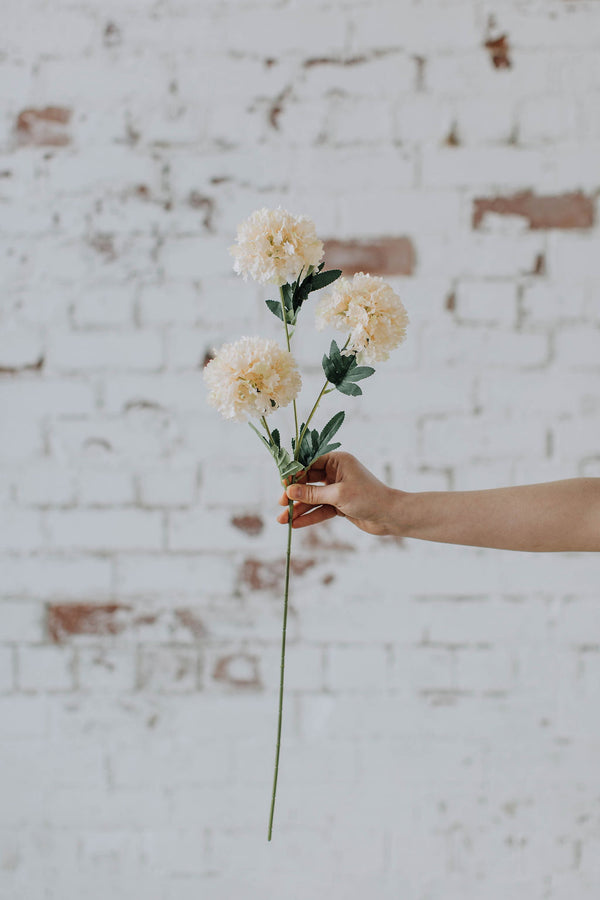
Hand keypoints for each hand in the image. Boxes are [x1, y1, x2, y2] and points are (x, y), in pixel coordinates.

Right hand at [276, 451, 399, 535]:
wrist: (390, 516)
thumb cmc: (368, 498)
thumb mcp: (338, 495)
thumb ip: (312, 494)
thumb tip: (290, 491)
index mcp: (338, 461)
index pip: (310, 463)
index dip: (294, 473)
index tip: (282, 484)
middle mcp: (336, 472)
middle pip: (308, 481)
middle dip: (294, 494)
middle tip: (280, 504)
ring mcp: (337, 489)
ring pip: (312, 498)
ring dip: (299, 508)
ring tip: (283, 520)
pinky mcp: (339, 504)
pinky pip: (320, 509)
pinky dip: (309, 516)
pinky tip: (296, 524)